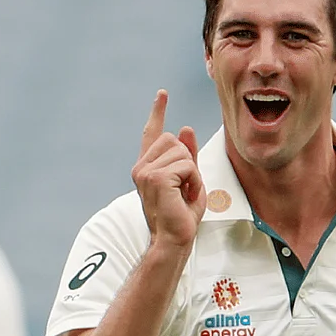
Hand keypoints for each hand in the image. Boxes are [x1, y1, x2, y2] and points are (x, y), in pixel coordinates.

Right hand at [132, 90, 204, 251]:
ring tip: (184, 195)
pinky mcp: (155, 177)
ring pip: (182, 153)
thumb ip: (188, 156)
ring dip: (192, 174)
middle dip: (188, 162)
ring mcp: (145, 171)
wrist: (173, 241)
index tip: (163, 94)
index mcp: (147, 167)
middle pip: (174, 140)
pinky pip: (187, 165)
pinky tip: (185, 197)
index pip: (152, 133)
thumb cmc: (181, 217)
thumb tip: (186, 128)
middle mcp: (142, 167)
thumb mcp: (189, 181)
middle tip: (184, 189)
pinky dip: (193, 181)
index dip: (158, 112)